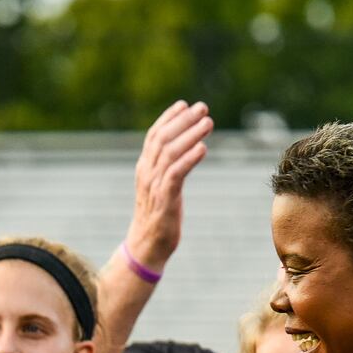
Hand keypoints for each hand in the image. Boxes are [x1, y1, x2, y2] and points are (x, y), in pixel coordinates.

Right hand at [123, 100, 211, 272]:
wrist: (146, 248)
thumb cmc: (158, 217)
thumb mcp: (160, 188)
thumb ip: (168, 168)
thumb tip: (187, 150)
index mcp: (144, 169)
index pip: (153, 136)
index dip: (168, 118)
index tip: (184, 104)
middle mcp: (147, 174)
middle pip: (163, 139)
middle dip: (183, 121)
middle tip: (203, 108)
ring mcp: (154, 187)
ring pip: (170, 153)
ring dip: (190, 135)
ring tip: (208, 123)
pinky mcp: (164, 200)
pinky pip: (176, 174)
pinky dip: (189, 159)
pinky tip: (203, 148)